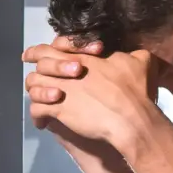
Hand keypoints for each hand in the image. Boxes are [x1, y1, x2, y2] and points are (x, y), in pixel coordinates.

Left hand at [24, 41, 165, 156]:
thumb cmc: (136, 90)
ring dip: (36, 94)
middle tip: (35, 80)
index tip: (31, 55)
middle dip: (36, 73)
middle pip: (39, 67)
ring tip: (43, 103)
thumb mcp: (141, 62)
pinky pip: (37, 111)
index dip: (38, 51)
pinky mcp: (58, 110)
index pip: (52, 48)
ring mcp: (60, 90)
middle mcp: (66, 72)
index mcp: (82, 58)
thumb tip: (136, 54)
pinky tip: (44, 124)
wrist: (131, 118)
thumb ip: (134, 55)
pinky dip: (37, 118)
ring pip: (33, 87)